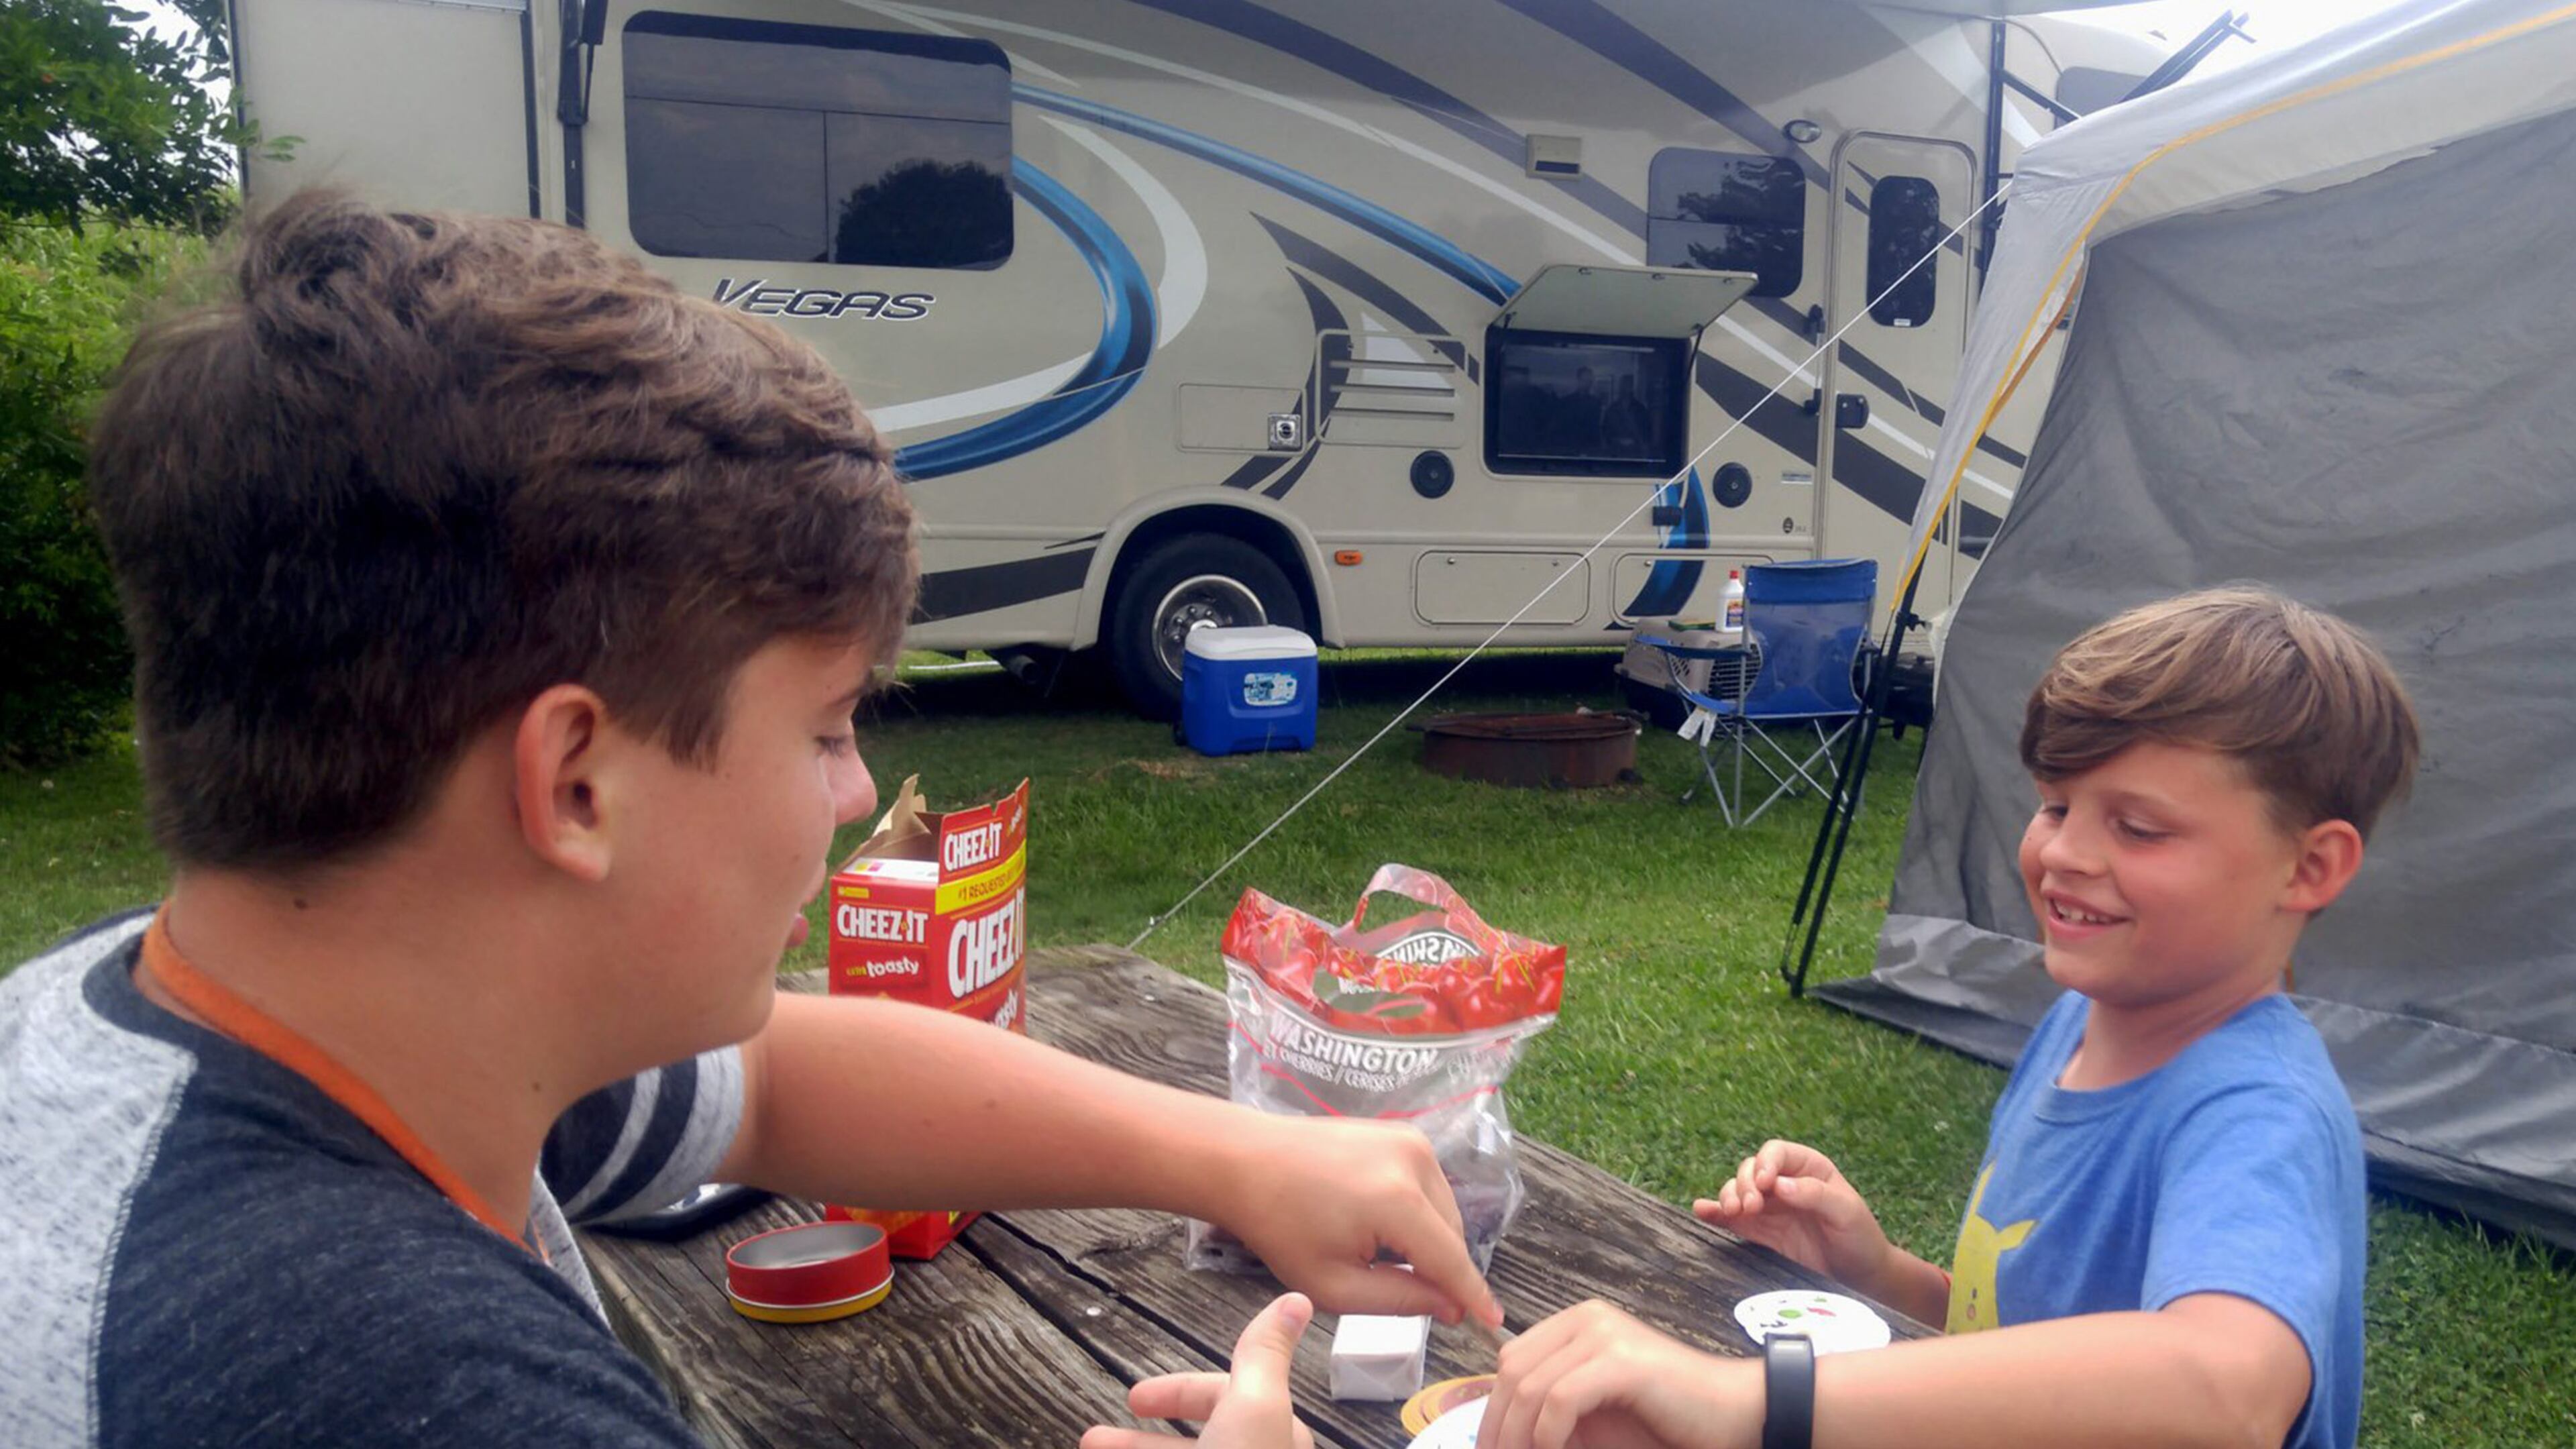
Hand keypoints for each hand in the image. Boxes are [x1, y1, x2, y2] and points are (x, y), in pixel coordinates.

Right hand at [1082, 1294, 1315, 1448]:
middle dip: (1142, 1436)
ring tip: (1088, 1446)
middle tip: (1098, 1437)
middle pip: (1196, 1439)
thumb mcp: (1255, 1405)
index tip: (1136, 1398)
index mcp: (1273, 1434)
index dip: (1180, 1393)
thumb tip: (1298, 1299)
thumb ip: (1264, 1355)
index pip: (1224, 1400)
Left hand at [1209, 1113, 1499, 1326]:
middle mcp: (1415, 1161)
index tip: (1493, 1323)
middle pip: (1451, 1234)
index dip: (1473, 1295)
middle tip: (1399, 1288)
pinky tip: (1378, 1223)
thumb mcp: (1334, 1284)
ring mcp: (1411, 1139)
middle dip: (1437, 1267)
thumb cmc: (1280, 1226)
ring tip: (1377, 1252)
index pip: (1451, 1258)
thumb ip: (1400, 1299)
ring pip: (1444, 1209)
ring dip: (1427, 1239)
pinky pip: (1429, 1186)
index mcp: (1397, 1200)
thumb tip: (1451, 1308)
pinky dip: (1417, 1211)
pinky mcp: (1403, 1132)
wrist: (1246, 1161)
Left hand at [1474, 1300, 1759, 1448]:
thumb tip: (1500, 1434)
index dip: (1495, 1410)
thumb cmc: (1666, 1420)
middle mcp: (1586, 1318)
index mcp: (1578, 1324)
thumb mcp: (1594, 1414)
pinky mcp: (1621, 1361)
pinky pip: (1559, 1400)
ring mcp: (1604, 1335)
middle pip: (1513, 1372)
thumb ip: (1550, 1411)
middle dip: (1499, 1426)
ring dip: (1520, 1437)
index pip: (1512, 1361)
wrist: (1734, 1414)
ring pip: (1530, 1387)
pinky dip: (1546, 1436)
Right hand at [1693, 1140, 1892, 1292]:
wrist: (1859, 1275)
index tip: (1764, 1183)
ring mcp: (1769, 1207)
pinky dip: (1715, 1214)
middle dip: (1744, 1184)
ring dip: (1728, 1197)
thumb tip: (1779, 1185)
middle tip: (1751, 1207)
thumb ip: (1814, 1194)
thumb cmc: (1859, 1236)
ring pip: (1737, 1191)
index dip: (1765, 1163)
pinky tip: (1701, 1211)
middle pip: (1750, 1170)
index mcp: (1807, 1168)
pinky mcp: (1760, 1232)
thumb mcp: (1846, 1211)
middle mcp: (1783, 1183)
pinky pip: (1732, 1219)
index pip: (1775, 1153)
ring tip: (1733, 1212)